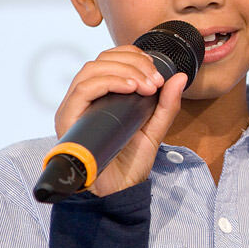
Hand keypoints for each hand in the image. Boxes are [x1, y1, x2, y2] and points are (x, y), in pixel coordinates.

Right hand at [54, 45, 187, 196]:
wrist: (119, 191)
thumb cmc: (131, 161)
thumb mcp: (155, 128)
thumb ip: (167, 103)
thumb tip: (181, 77)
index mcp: (100, 96)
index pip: (109, 60)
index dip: (133, 56)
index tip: (157, 72)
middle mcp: (83, 99)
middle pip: (101, 61)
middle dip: (133, 63)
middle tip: (156, 80)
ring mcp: (73, 108)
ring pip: (91, 70)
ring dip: (124, 71)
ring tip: (147, 85)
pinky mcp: (67, 120)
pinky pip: (83, 90)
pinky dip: (109, 82)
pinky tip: (131, 88)